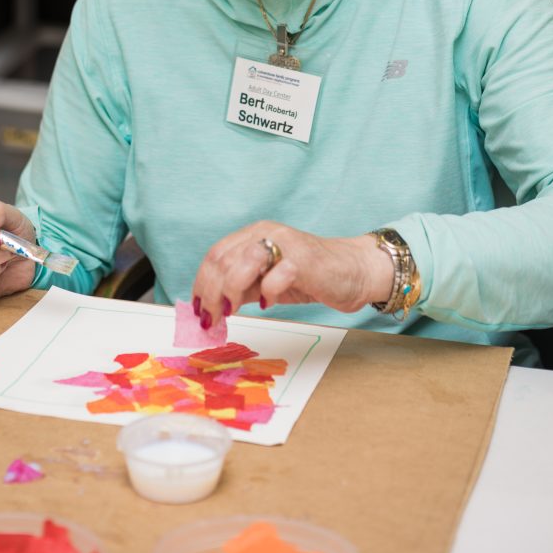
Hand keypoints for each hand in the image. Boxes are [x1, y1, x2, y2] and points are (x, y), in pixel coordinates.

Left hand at [191, 220, 393, 326]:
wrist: (353, 271)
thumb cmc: (310, 276)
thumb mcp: (267, 281)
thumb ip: (242, 287)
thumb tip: (211, 307)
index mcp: (254, 234)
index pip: (216, 254)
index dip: (201, 283)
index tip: (198, 310)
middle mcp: (267, 233)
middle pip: (223, 259)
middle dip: (211, 293)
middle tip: (211, 319)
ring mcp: (286, 244)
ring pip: (243, 262)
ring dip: (230, 291)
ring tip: (231, 311)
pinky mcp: (305, 260)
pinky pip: (276, 275)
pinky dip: (267, 292)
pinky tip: (269, 304)